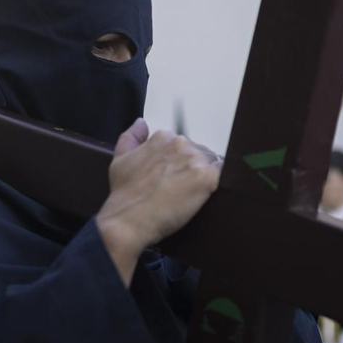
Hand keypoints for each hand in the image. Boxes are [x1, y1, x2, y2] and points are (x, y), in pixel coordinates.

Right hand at [97, 119, 221, 283]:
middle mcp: (181, 144)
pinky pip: (222, 176)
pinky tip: (204, 196)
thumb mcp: (120, 159)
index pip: (184, 145)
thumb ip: (131, 137)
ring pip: (212, 164)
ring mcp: (195, 160)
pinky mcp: (207, 178)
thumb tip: (141, 123)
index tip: (173, 178)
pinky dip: (216, 185)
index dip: (180, 164)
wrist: (128, 220)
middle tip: (180, 189)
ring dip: (205, 177)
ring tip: (189, 195)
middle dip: (193, 169)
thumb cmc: (124, 195)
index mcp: (163, 137)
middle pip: (200, 153)